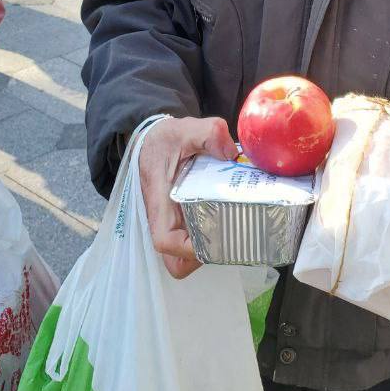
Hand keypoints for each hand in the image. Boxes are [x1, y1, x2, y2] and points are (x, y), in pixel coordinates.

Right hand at [138, 116, 236, 278]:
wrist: (153, 140)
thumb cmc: (165, 140)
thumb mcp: (185, 129)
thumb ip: (208, 133)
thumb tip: (230, 151)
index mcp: (160, 200)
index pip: (164, 240)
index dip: (186, 249)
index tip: (211, 238)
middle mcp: (165, 218)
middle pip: (175, 261)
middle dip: (201, 256)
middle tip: (231, 235)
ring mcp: (173, 222)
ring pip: (185, 256)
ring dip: (208, 249)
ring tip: (235, 226)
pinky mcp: (182, 219)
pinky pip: (193, 240)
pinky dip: (211, 238)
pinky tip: (232, 216)